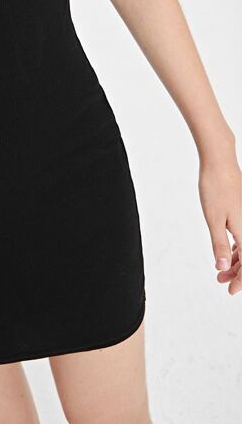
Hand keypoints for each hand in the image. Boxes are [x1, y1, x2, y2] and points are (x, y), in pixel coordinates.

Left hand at [198, 153, 241, 294]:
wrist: (219, 162)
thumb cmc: (215, 188)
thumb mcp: (213, 219)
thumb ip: (219, 245)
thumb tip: (224, 268)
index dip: (241, 280)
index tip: (230, 290)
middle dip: (238, 273)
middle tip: (221, 282)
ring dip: (236, 261)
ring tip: (220, 270)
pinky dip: (237, 247)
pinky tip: (226, 252)